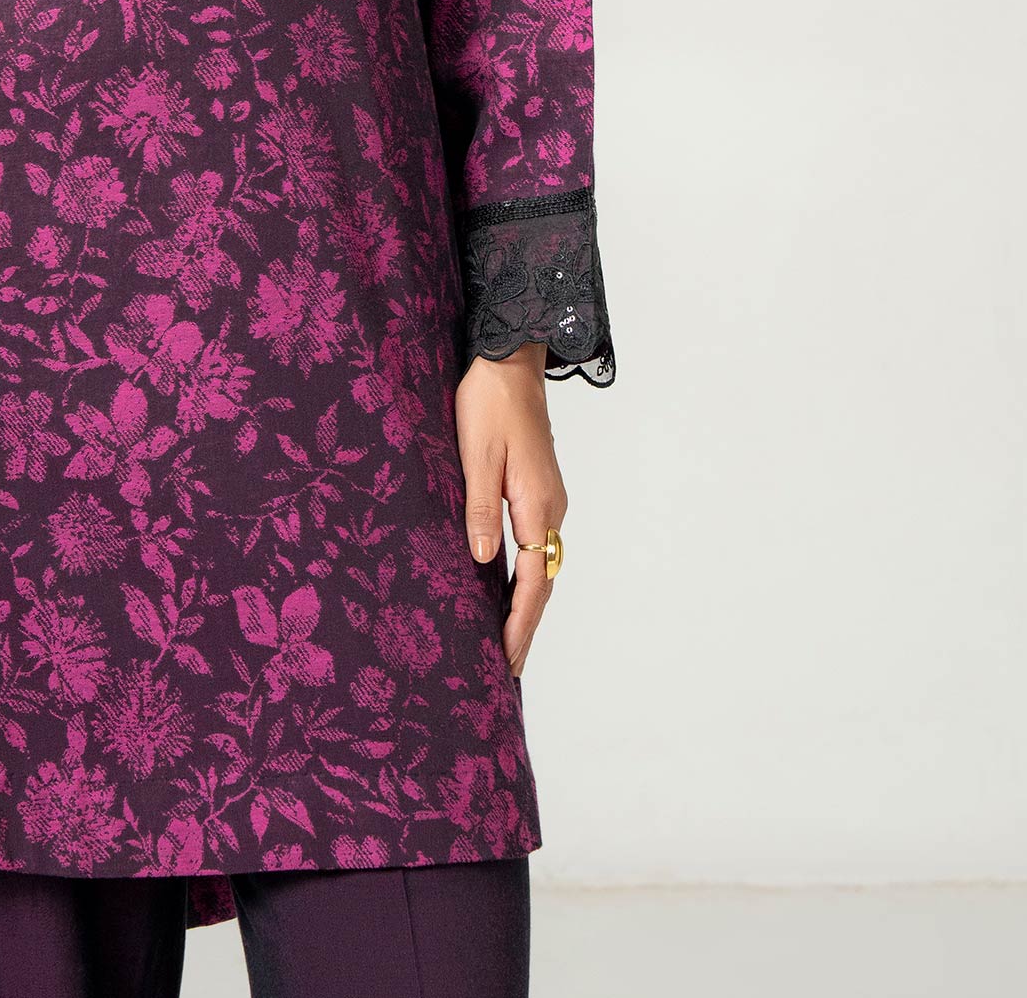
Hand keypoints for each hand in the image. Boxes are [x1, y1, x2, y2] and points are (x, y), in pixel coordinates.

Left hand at [457, 342, 568, 675]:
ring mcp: (548, 498)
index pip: (532, 581)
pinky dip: (526, 576)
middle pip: (543, 580)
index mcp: (536, 503)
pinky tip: (508, 586)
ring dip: (527, 603)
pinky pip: (536, 544)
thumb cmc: (488, 402)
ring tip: (508, 639)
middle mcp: (550, 507)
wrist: (510, 360)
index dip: (519, 623)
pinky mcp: (538, 488)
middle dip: (526, 625)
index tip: (507, 659)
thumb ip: (480, 508)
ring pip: (542, 564)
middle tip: (508, 667)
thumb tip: (482, 561)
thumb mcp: (476, 455)